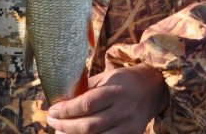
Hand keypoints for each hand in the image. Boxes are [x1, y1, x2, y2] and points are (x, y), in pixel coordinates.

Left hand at [46, 65, 168, 133]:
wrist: (153, 88)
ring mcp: (128, 126)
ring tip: (62, 132)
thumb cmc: (124, 81)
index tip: (52, 111)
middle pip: (89, 126)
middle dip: (65, 126)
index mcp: (115, 91)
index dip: (66, 110)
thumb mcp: (106, 77)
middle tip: (52, 122)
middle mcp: (123, 110)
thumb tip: (62, 101)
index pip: (86, 105)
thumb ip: (87, 89)